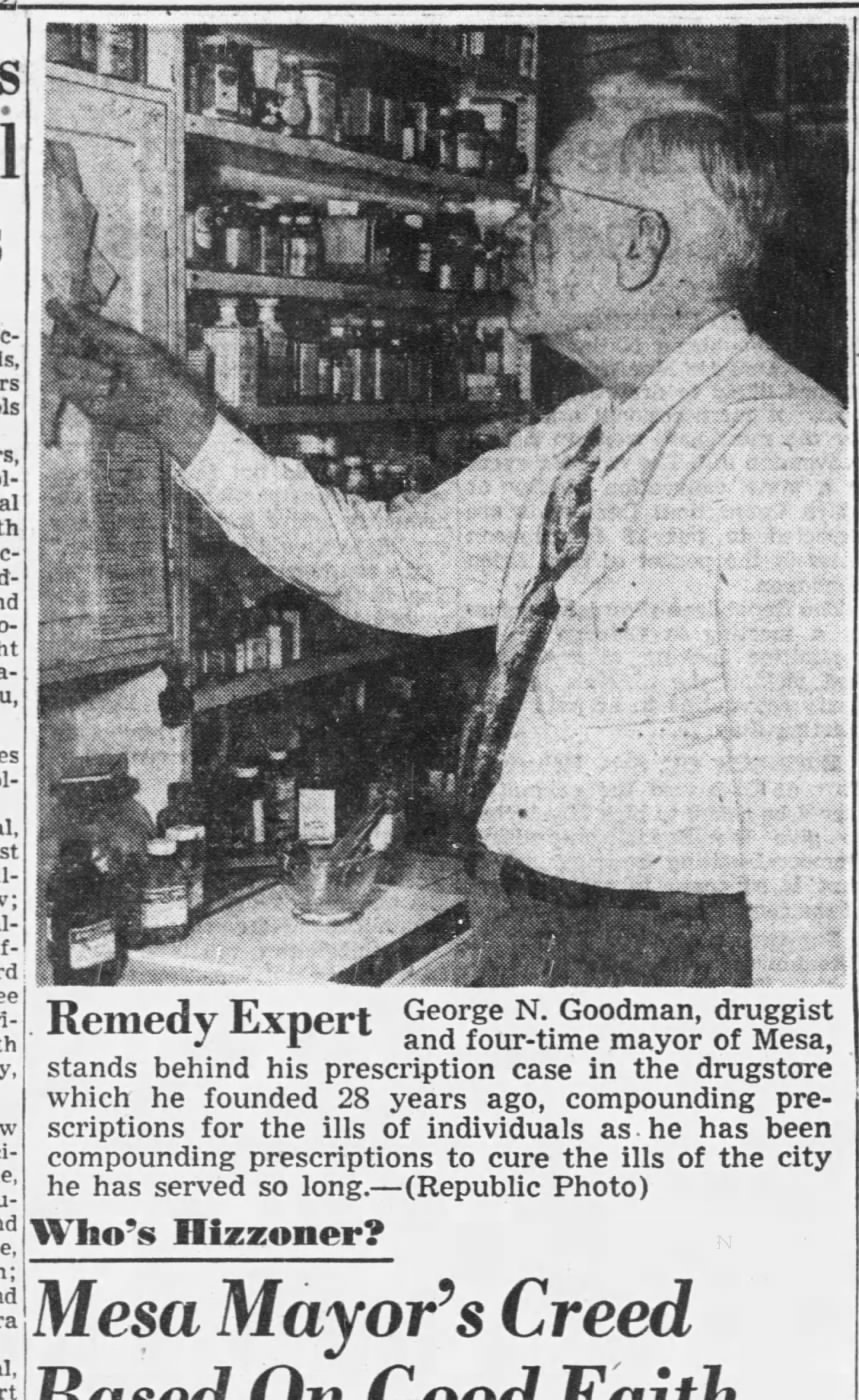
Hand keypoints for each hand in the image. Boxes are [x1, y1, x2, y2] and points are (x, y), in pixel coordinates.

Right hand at [46, 301, 216, 466]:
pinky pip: (66, 387)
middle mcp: (88, 356)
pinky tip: (104, 389)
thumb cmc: (155, 372)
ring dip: (83, 368)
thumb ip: (98, 326)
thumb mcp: (127, 342)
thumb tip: (72, 306)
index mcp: (99, 338)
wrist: (163, 406)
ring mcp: (83, 377)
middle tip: (81, 344)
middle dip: (67, 342)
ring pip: (59, 364)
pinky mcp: (82, 400)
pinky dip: (83, 387)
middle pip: (57, 342)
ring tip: (110, 376)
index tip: (55, 308)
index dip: (59, 314)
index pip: (70, 322)